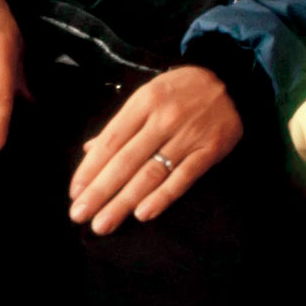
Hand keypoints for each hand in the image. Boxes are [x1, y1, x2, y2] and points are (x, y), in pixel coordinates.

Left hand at [68, 65, 242, 234]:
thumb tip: (89, 150)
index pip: (111, 141)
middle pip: (127, 160)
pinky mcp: (211, 148)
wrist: (230, 81)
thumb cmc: (180, 91)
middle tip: (80, 215)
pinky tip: (143, 213)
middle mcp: (165, 117)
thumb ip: (121, 125)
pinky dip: (163, 196)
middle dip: (101, 191)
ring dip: (125, 201)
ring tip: (104, 223)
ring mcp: (190, 134)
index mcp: (145, 101)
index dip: (90, 169)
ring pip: (152, 172)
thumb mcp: (148, 96)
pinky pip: (184, 177)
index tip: (75, 194)